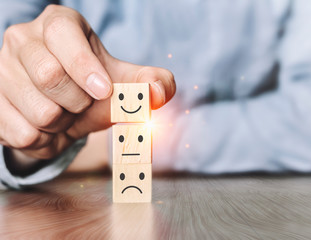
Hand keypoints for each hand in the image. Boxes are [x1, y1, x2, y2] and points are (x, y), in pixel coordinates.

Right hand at [0, 5, 175, 163]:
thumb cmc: (94, 91)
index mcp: (58, 24)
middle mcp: (22, 39)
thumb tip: (157, 92)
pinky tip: (46, 127)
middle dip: (78, 103)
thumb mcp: (125, 83)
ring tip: (63, 114)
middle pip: (49, 77)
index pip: (63, 35)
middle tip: (81, 103)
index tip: (103, 91)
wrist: (65, 112)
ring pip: (38, 111)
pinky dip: (45, 140)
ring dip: (62, 124)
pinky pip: (22, 134)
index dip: (86, 68)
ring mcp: (0, 69)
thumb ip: (151, 83)